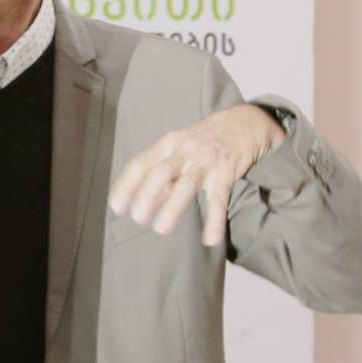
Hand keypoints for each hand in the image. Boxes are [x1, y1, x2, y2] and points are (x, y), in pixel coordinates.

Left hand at [107, 104, 284, 245]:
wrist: (245, 123)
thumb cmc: (204, 140)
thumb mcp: (179, 149)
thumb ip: (162, 175)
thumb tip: (145, 203)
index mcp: (168, 144)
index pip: (141, 164)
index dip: (126, 185)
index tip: (116, 207)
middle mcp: (184, 151)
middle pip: (161, 173)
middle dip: (146, 196)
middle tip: (137, 219)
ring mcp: (206, 162)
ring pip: (186, 185)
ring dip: (172, 207)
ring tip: (161, 229)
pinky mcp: (226, 173)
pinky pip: (218, 199)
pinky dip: (214, 220)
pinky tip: (210, 239)